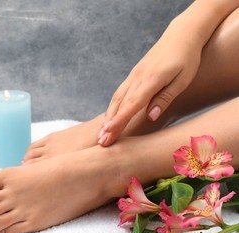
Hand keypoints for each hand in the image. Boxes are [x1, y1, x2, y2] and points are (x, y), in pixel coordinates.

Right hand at [98, 22, 202, 146]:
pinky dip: (113, 108)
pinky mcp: (133, 75)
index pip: (132, 104)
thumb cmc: (187, 59)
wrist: (181, 35)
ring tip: (101, 134)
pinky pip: (119, 94)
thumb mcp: (183, 79)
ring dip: (108, 117)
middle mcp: (137, 78)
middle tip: (101, 142)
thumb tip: (151, 116)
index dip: (120, 121)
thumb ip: (165, 98)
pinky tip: (109, 118)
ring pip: (117, 99)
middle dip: (109, 124)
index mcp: (151, 79)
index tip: (108, 133)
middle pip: (120, 104)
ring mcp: (133, 76)